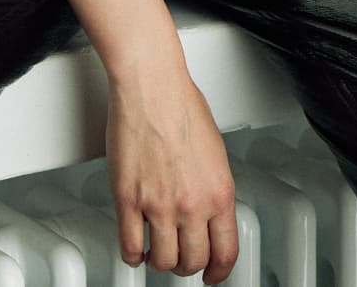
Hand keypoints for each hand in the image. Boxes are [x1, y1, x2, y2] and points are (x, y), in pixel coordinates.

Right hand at [104, 58, 239, 281]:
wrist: (153, 88)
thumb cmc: (182, 106)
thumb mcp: (216, 152)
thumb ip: (212, 186)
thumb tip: (208, 206)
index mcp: (220, 192)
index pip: (226, 251)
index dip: (220, 272)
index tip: (213, 275)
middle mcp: (192, 204)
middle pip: (193, 260)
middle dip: (189, 266)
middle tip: (183, 261)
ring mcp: (160, 206)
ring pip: (163, 261)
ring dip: (160, 262)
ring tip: (156, 254)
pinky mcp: (129, 201)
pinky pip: (130, 247)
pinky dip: (132, 256)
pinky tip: (134, 250)